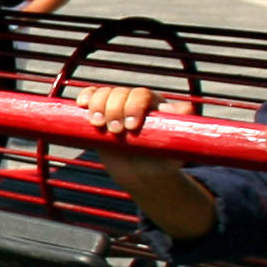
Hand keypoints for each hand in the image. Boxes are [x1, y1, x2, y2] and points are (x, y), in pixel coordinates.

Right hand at [73, 83, 189, 192]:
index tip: (131, 127)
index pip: (142, 94)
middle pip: (120, 92)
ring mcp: (116, 106)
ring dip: (98, 106)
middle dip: (114, 110)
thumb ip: (183, 132)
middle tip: (115, 132)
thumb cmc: (161, 161)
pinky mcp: (100, 113)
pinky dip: (86, 96)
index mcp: (155, 106)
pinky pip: (91, 96)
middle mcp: (135, 102)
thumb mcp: (176, 149)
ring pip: (104, 93)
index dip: (134, 106)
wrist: (141, 173)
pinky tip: (82, 105)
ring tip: (98, 125)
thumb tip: (184, 109)